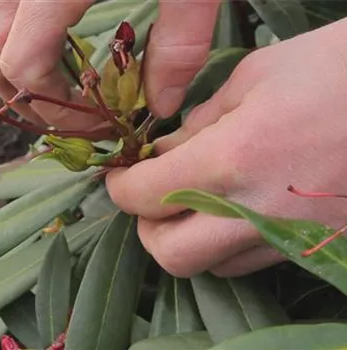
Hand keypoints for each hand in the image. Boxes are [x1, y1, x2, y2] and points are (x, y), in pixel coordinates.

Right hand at [0, 1, 219, 125]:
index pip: (25, 65)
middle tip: (73, 114)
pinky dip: (3, 31)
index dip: (58, 108)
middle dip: (28, 98)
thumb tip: (161, 106)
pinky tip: (41, 41)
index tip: (97, 122)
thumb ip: (180, 44)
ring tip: (55, 85)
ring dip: (10, 68)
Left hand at [107, 18, 346, 276]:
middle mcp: (257, 213)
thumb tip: (165, 152)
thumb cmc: (332, 70)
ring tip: (189, 202)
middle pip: (171, 255)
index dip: (120, 187)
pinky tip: (229, 211)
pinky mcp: (312, 247)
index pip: (146, 196)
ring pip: (210, 266)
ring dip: (186, 238)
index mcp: (233, 160)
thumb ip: (199, 124)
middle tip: (148, 197)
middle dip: (148, 228)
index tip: (118, 175)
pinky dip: (223, 244)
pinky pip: (248, 262)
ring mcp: (289, 239)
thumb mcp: (253, 79)